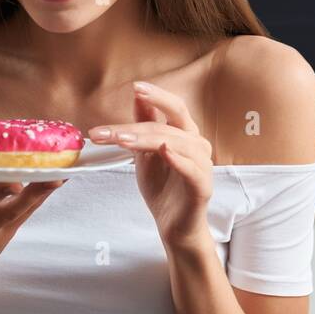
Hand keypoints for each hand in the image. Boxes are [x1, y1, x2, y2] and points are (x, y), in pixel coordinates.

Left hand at [87, 81, 213, 248]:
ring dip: (148, 139)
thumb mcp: (145, 154)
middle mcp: (197, 145)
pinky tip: (164, 151)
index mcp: (185, 134)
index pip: (174, 107)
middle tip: (112, 128)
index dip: (157, 96)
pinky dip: (177, 159)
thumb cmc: (162, 189)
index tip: (135, 88)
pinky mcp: (202, 186)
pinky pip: (192, 169)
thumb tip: (137, 97)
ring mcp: (202, 165)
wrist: (173, 226)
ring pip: (177, 143)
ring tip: (122, 140)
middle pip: (173, 122)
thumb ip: (143, 126)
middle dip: (140, 121)